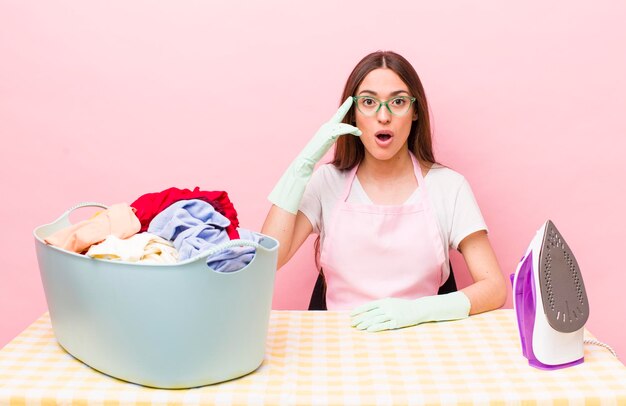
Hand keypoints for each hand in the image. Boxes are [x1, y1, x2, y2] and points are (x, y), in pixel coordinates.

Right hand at [268, 97, 360, 213]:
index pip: (336, 115)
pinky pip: (342, 130)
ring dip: (352, 128)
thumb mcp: (325, 143)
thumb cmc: (315, 153)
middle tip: (351, 100)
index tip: (349, 99)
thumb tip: (337, 136)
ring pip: (343, 125)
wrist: (306, 159)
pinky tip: (357, 133)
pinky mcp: (329, 135)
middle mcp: (326, 126)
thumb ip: (332, 137)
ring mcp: (327, 130)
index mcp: (326, 127)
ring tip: (359, 132)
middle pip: (340, 117)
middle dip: (345, 108)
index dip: (343, 107)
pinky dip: (350, 130)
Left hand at [350, 292, 470, 331]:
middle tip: (351, 324)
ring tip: (358, 328)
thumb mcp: (392, 303)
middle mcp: (387, 307)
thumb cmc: (404, 307)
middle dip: (360, 319)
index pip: (368, 306)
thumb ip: (381, 306)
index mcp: (384, 301)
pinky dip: (375, 327)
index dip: (359, 311)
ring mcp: (392, 314)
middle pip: (370, 314)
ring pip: (375, 320)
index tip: (351, 315)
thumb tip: (368, 312)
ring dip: (365, 324)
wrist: (419, 309)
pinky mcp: (397, 322)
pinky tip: (369, 330)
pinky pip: (384, 325)